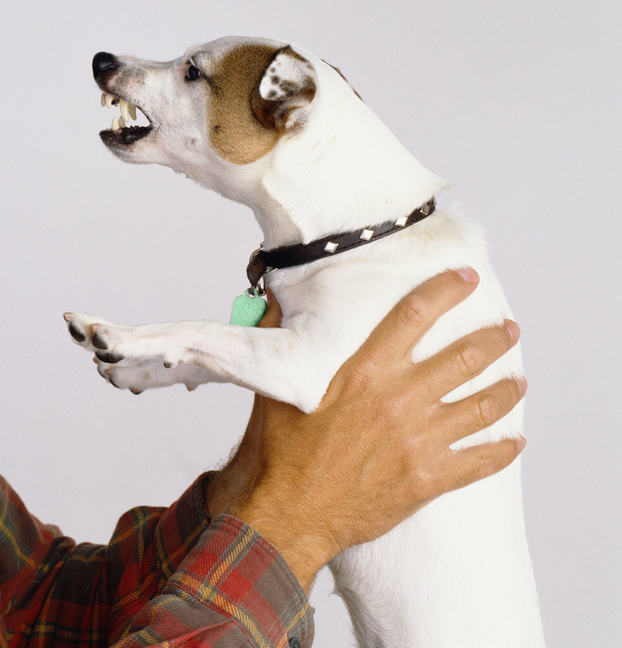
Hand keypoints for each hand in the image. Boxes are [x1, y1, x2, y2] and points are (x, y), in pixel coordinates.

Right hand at [206, 268, 525, 590]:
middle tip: (507, 331)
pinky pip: (479, 462)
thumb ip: (278, 337)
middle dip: (493, 339)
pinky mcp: (426, 480)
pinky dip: (502, 451)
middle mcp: (398, 400)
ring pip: (481, 407)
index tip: (465, 279)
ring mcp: (417, 442)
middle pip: (462, 358)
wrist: (287, 513)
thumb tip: (275, 298)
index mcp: (363, 373)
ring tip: (518, 381)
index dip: (445, 291)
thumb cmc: (278, 453)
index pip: (414, 316)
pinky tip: (514, 442)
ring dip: (506, 390)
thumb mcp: (274, 387)